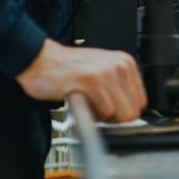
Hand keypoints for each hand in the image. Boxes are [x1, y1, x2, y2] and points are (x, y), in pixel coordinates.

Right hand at [17, 40, 146, 122]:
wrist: (38, 60)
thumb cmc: (68, 70)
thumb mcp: (103, 71)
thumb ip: (119, 88)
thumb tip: (131, 112)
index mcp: (126, 63)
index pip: (140, 102)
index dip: (123, 112)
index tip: (109, 110)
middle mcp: (120, 66)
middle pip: (132, 111)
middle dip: (114, 118)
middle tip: (96, 110)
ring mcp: (107, 72)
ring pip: (120, 114)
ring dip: (102, 117)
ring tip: (87, 106)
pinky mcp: (91, 80)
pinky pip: (104, 112)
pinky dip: (92, 115)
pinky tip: (82, 104)